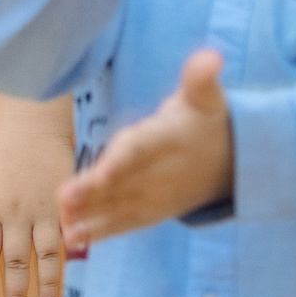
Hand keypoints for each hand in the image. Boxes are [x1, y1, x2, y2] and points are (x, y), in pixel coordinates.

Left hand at [0, 94, 74, 296]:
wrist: (33, 120)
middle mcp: (15, 214)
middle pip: (14, 261)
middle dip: (14, 293)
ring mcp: (43, 209)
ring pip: (46, 255)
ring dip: (47, 285)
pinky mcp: (67, 202)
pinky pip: (70, 235)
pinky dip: (72, 257)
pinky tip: (76, 276)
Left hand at [58, 50, 233, 248]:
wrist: (233, 165)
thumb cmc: (206, 122)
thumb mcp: (207, 97)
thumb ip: (200, 78)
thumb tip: (210, 57)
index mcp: (168, 139)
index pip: (143, 149)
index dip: (123, 160)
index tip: (103, 170)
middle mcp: (160, 173)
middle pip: (123, 182)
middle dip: (93, 192)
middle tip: (64, 198)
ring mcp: (155, 197)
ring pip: (119, 207)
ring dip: (90, 216)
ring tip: (62, 222)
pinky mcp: (151, 212)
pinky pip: (124, 223)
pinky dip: (100, 233)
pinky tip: (72, 239)